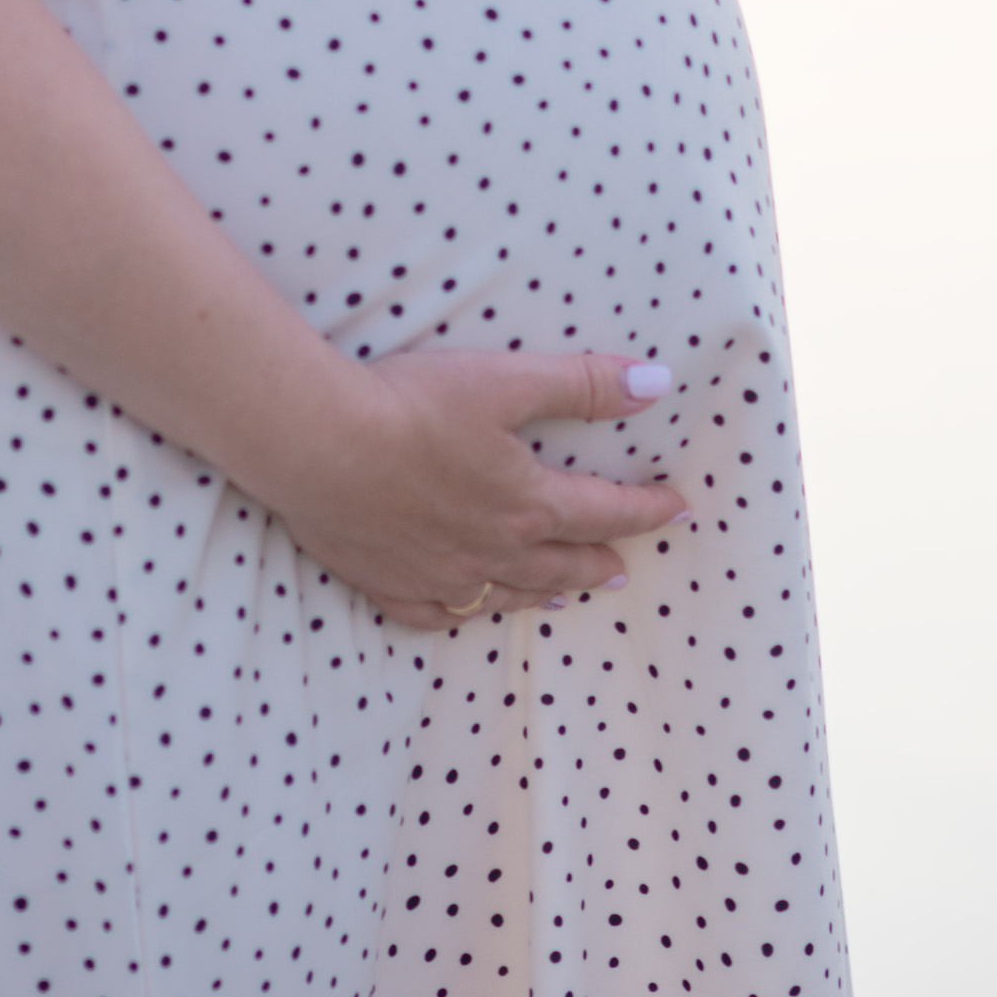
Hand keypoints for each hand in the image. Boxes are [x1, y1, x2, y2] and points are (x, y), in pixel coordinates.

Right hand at [258, 346, 689, 629]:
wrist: (317, 445)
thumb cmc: (412, 405)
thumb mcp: (506, 380)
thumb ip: (582, 384)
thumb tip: (654, 384)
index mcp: (527, 503)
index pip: (606, 510)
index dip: (647, 509)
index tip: (679, 508)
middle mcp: (491, 551)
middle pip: (561, 564)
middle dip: (598, 560)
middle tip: (623, 566)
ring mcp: (439, 576)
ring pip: (506, 594)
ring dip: (543, 592)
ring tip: (562, 594)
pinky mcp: (388, 584)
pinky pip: (437, 615)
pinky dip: (463, 614)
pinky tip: (467, 609)